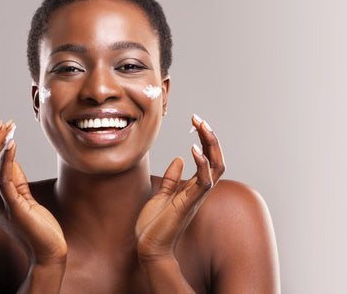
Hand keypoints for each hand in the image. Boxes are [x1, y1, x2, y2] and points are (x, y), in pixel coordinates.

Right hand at [0, 121, 66, 264]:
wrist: (48, 253)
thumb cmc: (40, 228)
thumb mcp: (25, 200)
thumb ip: (17, 182)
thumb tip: (11, 157)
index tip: (4, 130)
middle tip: (3, 123)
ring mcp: (1, 207)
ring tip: (6, 127)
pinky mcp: (14, 209)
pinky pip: (4, 180)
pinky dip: (6, 160)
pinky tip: (13, 145)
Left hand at [135, 114, 224, 260]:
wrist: (149, 247)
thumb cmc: (155, 224)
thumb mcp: (162, 194)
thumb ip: (172, 178)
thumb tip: (179, 158)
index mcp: (193, 187)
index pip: (207, 159)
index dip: (204, 138)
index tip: (195, 120)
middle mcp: (198, 190)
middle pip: (217, 159)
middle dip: (210, 137)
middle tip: (199, 118)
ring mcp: (195, 197)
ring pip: (216, 167)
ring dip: (210, 145)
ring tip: (202, 126)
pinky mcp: (188, 204)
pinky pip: (203, 182)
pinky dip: (201, 165)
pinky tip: (193, 149)